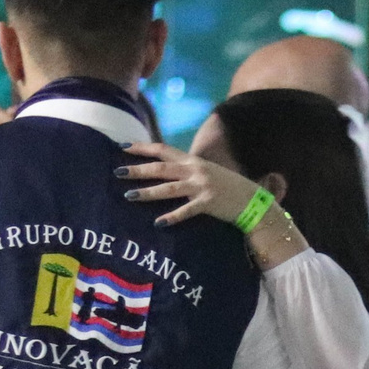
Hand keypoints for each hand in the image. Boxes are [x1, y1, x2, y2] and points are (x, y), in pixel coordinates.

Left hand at [118, 141, 261, 229]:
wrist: (251, 199)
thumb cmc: (225, 186)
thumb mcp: (205, 171)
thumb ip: (185, 169)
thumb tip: (163, 169)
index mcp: (192, 161)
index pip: (163, 150)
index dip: (142, 147)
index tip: (122, 146)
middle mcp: (195, 170)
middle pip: (161, 168)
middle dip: (138, 169)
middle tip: (118, 172)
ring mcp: (201, 186)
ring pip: (169, 188)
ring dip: (148, 192)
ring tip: (129, 196)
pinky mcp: (208, 203)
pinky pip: (187, 211)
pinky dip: (172, 217)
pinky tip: (158, 222)